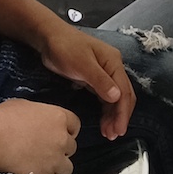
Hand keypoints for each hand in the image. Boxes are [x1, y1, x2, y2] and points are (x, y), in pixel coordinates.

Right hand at [0, 99, 79, 173]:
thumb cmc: (3, 118)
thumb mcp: (25, 106)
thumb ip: (39, 116)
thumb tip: (37, 122)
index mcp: (58, 117)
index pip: (75, 124)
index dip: (66, 129)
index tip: (57, 133)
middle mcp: (62, 140)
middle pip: (71, 148)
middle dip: (60, 149)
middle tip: (45, 150)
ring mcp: (55, 161)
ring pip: (67, 168)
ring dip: (57, 167)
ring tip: (42, 166)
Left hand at [36, 24, 135, 139]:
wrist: (48, 37)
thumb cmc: (65, 48)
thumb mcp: (82, 64)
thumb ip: (99, 80)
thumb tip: (117, 97)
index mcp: (113, 62)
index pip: (124, 91)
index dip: (123, 113)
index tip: (119, 131)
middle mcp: (112, 68)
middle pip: (123, 96)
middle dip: (120, 116)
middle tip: (113, 136)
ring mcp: (103, 74)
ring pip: (114, 99)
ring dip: (113, 116)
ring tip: (108, 134)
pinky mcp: (93, 79)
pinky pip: (104, 98)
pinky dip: (105, 111)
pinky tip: (103, 122)